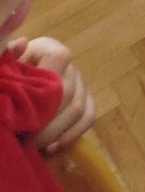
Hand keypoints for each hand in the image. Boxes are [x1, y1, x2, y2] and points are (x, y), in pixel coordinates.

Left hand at [8, 36, 96, 152]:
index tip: (25, 112)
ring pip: (79, 108)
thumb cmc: (13, 70)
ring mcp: (82, 84)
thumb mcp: (9, 62)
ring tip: (35, 146)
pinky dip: (73, 134)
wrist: (24, 75)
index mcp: (52, 49)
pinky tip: (53, 147)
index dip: (45, 89)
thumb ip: (9, 55)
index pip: (59, 62)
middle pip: (69, 92)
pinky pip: (89, 117)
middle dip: (48, 119)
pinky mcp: (87, 100)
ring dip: (57, 131)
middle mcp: (72, 66)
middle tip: (27, 138)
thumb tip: (22, 44)